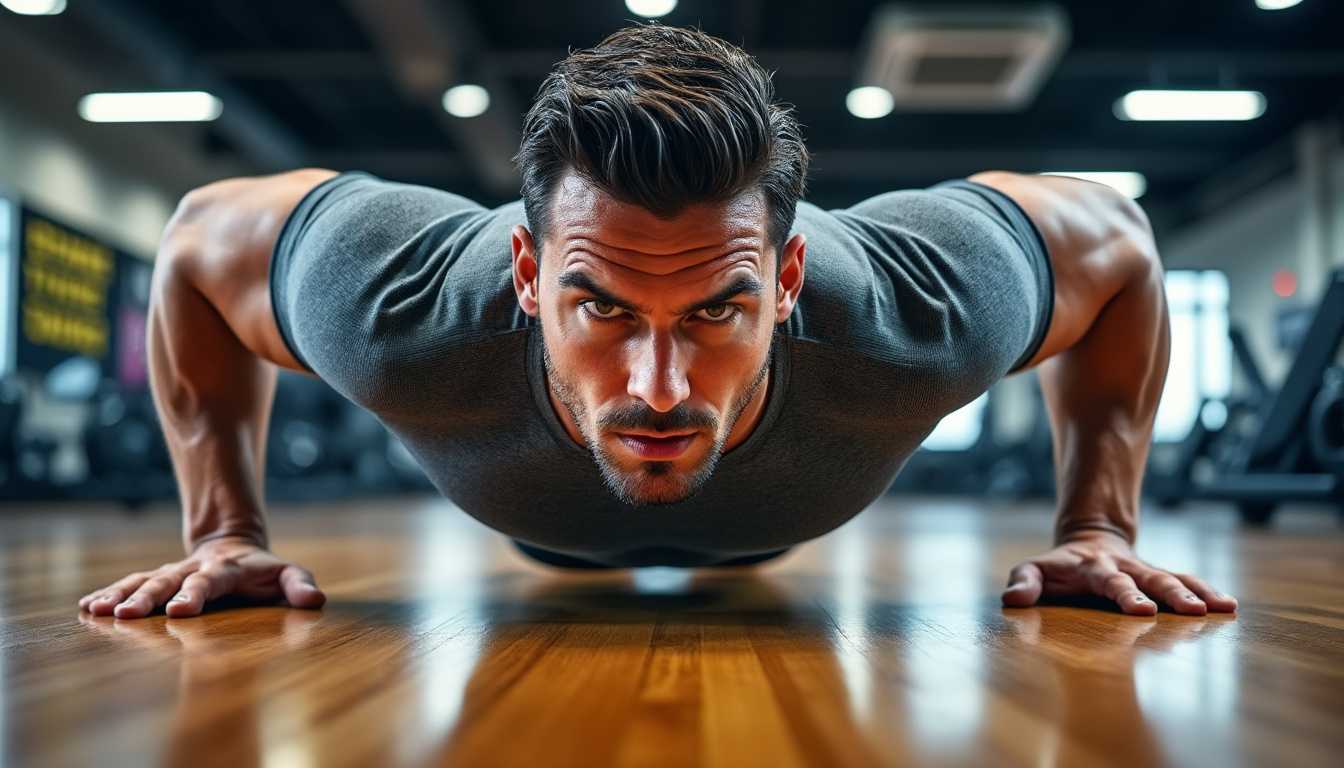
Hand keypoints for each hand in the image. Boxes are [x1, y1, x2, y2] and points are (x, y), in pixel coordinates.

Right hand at [78, 536, 325, 618]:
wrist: (233, 546)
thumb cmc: (262, 570)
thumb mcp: (286, 573)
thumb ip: (300, 584)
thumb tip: (315, 600)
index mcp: (225, 568)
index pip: (210, 581)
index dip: (195, 594)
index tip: (178, 611)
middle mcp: (193, 568)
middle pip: (168, 580)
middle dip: (147, 597)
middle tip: (126, 615)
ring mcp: (172, 572)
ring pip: (144, 580)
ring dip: (122, 595)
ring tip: (98, 611)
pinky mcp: (157, 578)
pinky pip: (131, 583)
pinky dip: (110, 593)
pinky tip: (87, 607)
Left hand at [1001, 530, 1237, 615]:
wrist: (1089, 540)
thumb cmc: (1058, 567)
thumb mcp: (1034, 569)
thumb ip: (1023, 581)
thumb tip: (1011, 598)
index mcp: (1094, 567)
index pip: (1111, 582)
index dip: (1126, 595)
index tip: (1143, 610)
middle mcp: (1126, 568)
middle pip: (1152, 579)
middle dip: (1172, 594)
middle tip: (1194, 611)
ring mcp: (1146, 571)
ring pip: (1175, 578)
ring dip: (1198, 592)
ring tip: (1223, 607)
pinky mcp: (1160, 577)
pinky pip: (1187, 581)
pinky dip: (1206, 591)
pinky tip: (1228, 605)